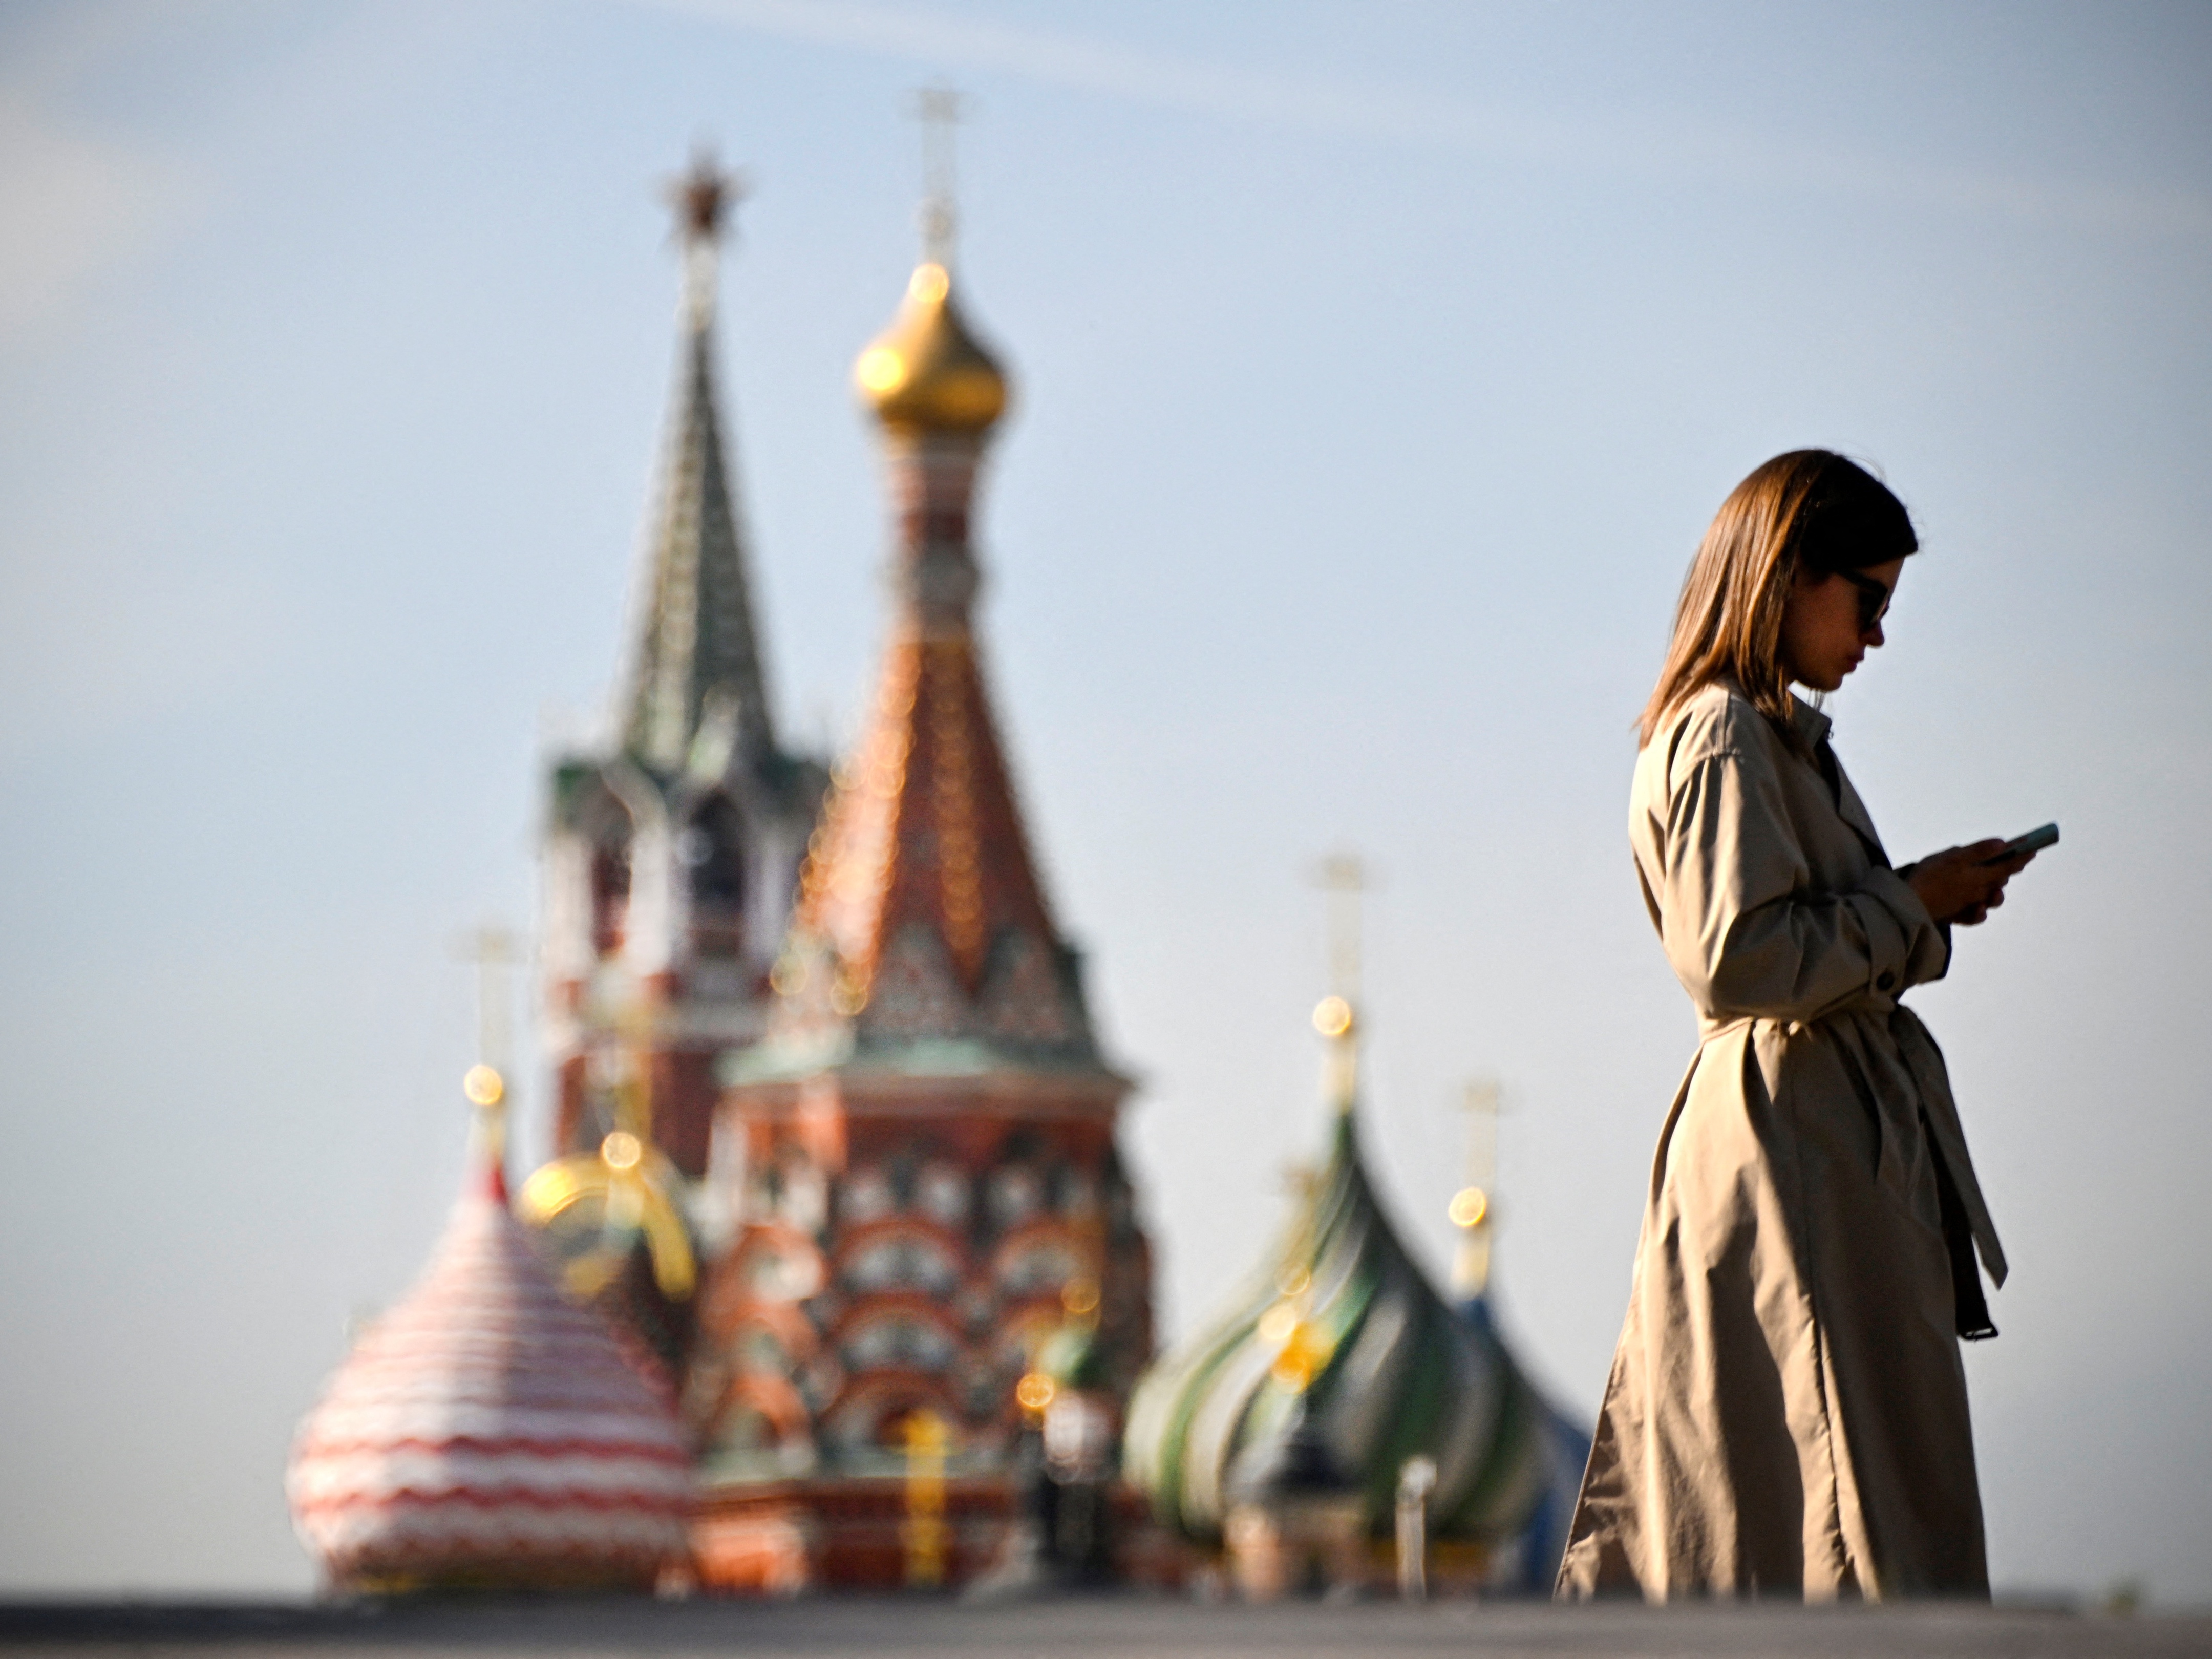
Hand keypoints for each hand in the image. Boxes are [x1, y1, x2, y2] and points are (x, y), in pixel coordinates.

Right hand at [1905, 840, 2035, 926]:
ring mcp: (1967, 905)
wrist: (1910, 907)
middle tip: (2019, 861)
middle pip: (1999, 881)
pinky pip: (1973, 916)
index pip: (2007, 865)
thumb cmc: (1929, 877)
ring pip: (1989, 899)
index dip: (2021, 856)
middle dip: (2010, 870)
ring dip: (1997, 891)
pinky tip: (1979, 909)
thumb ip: (1979, 851)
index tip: (2033, 848)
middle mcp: (1978, 892)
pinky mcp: (1954, 915)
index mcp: (1980, 876)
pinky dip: (1980, 912)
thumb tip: (2002, 843)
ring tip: (2000, 886)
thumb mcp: (1953, 858)